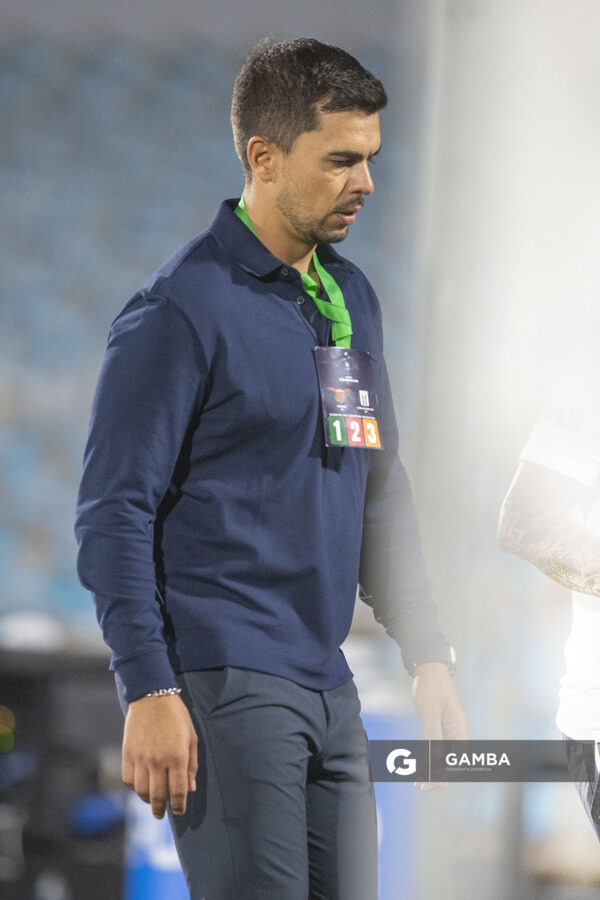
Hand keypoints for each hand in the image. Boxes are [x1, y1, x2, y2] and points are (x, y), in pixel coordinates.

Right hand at [122, 693, 197, 818]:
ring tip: (151, 800)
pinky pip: (128, 780)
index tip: (179, 811)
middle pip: (158, 796)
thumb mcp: (191, 738)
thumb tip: (190, 789)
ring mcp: (141, 758)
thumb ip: (191, 765)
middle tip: (161, 814)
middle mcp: (158, 761)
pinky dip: (134, 787)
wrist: (152, 697)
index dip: (179, 806)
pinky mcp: (128, 754)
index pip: (178, 792)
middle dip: (160, 809)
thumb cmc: (176, 717)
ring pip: (141, 791)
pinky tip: (140, 785)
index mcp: (177, 757)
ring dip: (147, 800)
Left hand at [412, 662, 467, 791]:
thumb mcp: (431, 711)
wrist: (429, 670)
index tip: (431, 784)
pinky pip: (435, 750)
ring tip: (417, 784)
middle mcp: (457, 734)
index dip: (445, 775)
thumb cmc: (432, 687)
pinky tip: (417, 769)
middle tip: (420, 788)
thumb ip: (433, 735)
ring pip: (442, 759)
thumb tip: (434, 760)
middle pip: (451, 763)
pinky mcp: (438, 729)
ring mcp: (448, 732)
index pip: (457, 761)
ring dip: (431, 772)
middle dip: (436, 777)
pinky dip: (427, 761)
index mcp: (460, 730)